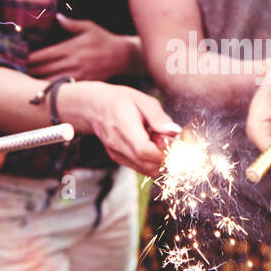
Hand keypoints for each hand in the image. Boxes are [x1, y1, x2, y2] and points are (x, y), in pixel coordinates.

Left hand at [28, 15, 137, 80]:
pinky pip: (64, 88)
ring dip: (38, 82)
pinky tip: (42, 90)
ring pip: (52, 81)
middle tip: (15, 72)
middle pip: (44, 69)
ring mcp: (78, 74)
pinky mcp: (83, 83)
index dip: (30, 58)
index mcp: (71, 48)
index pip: (45, 55)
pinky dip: (52, 89)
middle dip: (29, 71)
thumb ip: (71, 24)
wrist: (122, 56)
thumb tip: (57, 17)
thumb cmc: (104, 39)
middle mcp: (73, 63)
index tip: (18, 59)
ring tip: (24, 82)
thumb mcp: (89, 27)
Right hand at [59, 81, 180, 175]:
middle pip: (147, 165)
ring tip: (159, 142)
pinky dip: (151, 162)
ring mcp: (116, 154)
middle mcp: (117, 144)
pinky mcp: (118, 159)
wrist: (95, 106)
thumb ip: (159, 118)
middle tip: (169, 141)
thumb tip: (175, 132)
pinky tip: (150, 146)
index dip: (164, 151)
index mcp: (123, 126)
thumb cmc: (122, 100)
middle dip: (165, 158)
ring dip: (159, 161)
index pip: (145, 150)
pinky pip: (140, 168)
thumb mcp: (143, 101)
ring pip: (146, 170)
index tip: (174, 142)